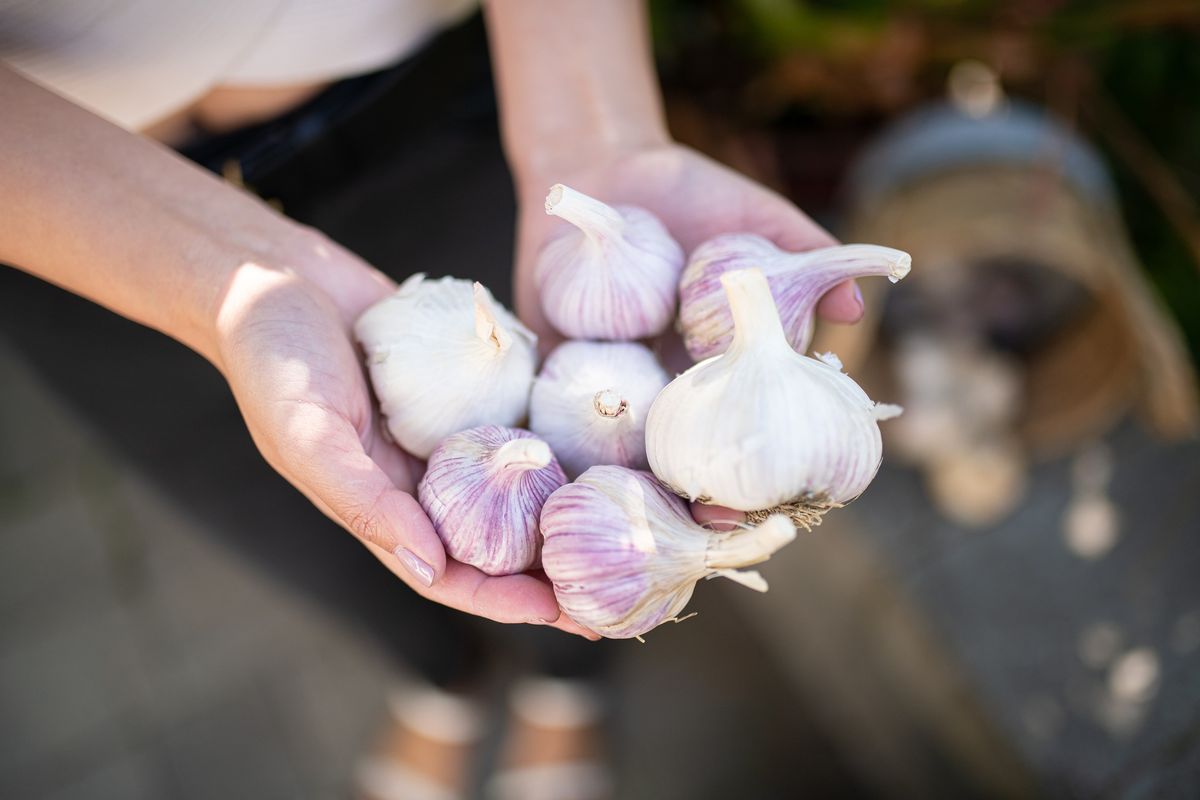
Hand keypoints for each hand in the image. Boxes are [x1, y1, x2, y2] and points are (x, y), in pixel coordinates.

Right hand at [211, 230, 594, 637]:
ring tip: (617, 524)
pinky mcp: (459, 391)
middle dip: (546, 569)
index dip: (503, 599)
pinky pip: (509, 424)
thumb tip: (430, 566)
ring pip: (508, 489)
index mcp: (376, 505)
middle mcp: (414, 480)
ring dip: (557, 511)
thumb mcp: (308, 432)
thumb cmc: (273, 357)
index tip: (562, 613)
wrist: (272, 274)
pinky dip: (547, 442)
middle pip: (492, 541)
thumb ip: (364, 501)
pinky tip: (595, 447)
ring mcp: (440, 435)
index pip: (448, 572)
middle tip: (614, 585)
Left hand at [514, 143, 865, 525]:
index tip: (775, 500)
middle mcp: (664, 382)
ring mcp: (609, 378)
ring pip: (622, 445)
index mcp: (714, 365)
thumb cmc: (686, 194)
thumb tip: (856, 309)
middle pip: (683, 452)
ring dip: (629, 479)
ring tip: (641, 509)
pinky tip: (567, 470)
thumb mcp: (754, 220)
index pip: (742, 428)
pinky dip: (560, 438)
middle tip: (707, 519)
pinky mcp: (553, 364)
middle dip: (695, 491)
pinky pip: (555, 409)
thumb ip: (805, 257)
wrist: (599, 167)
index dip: (757, 469)